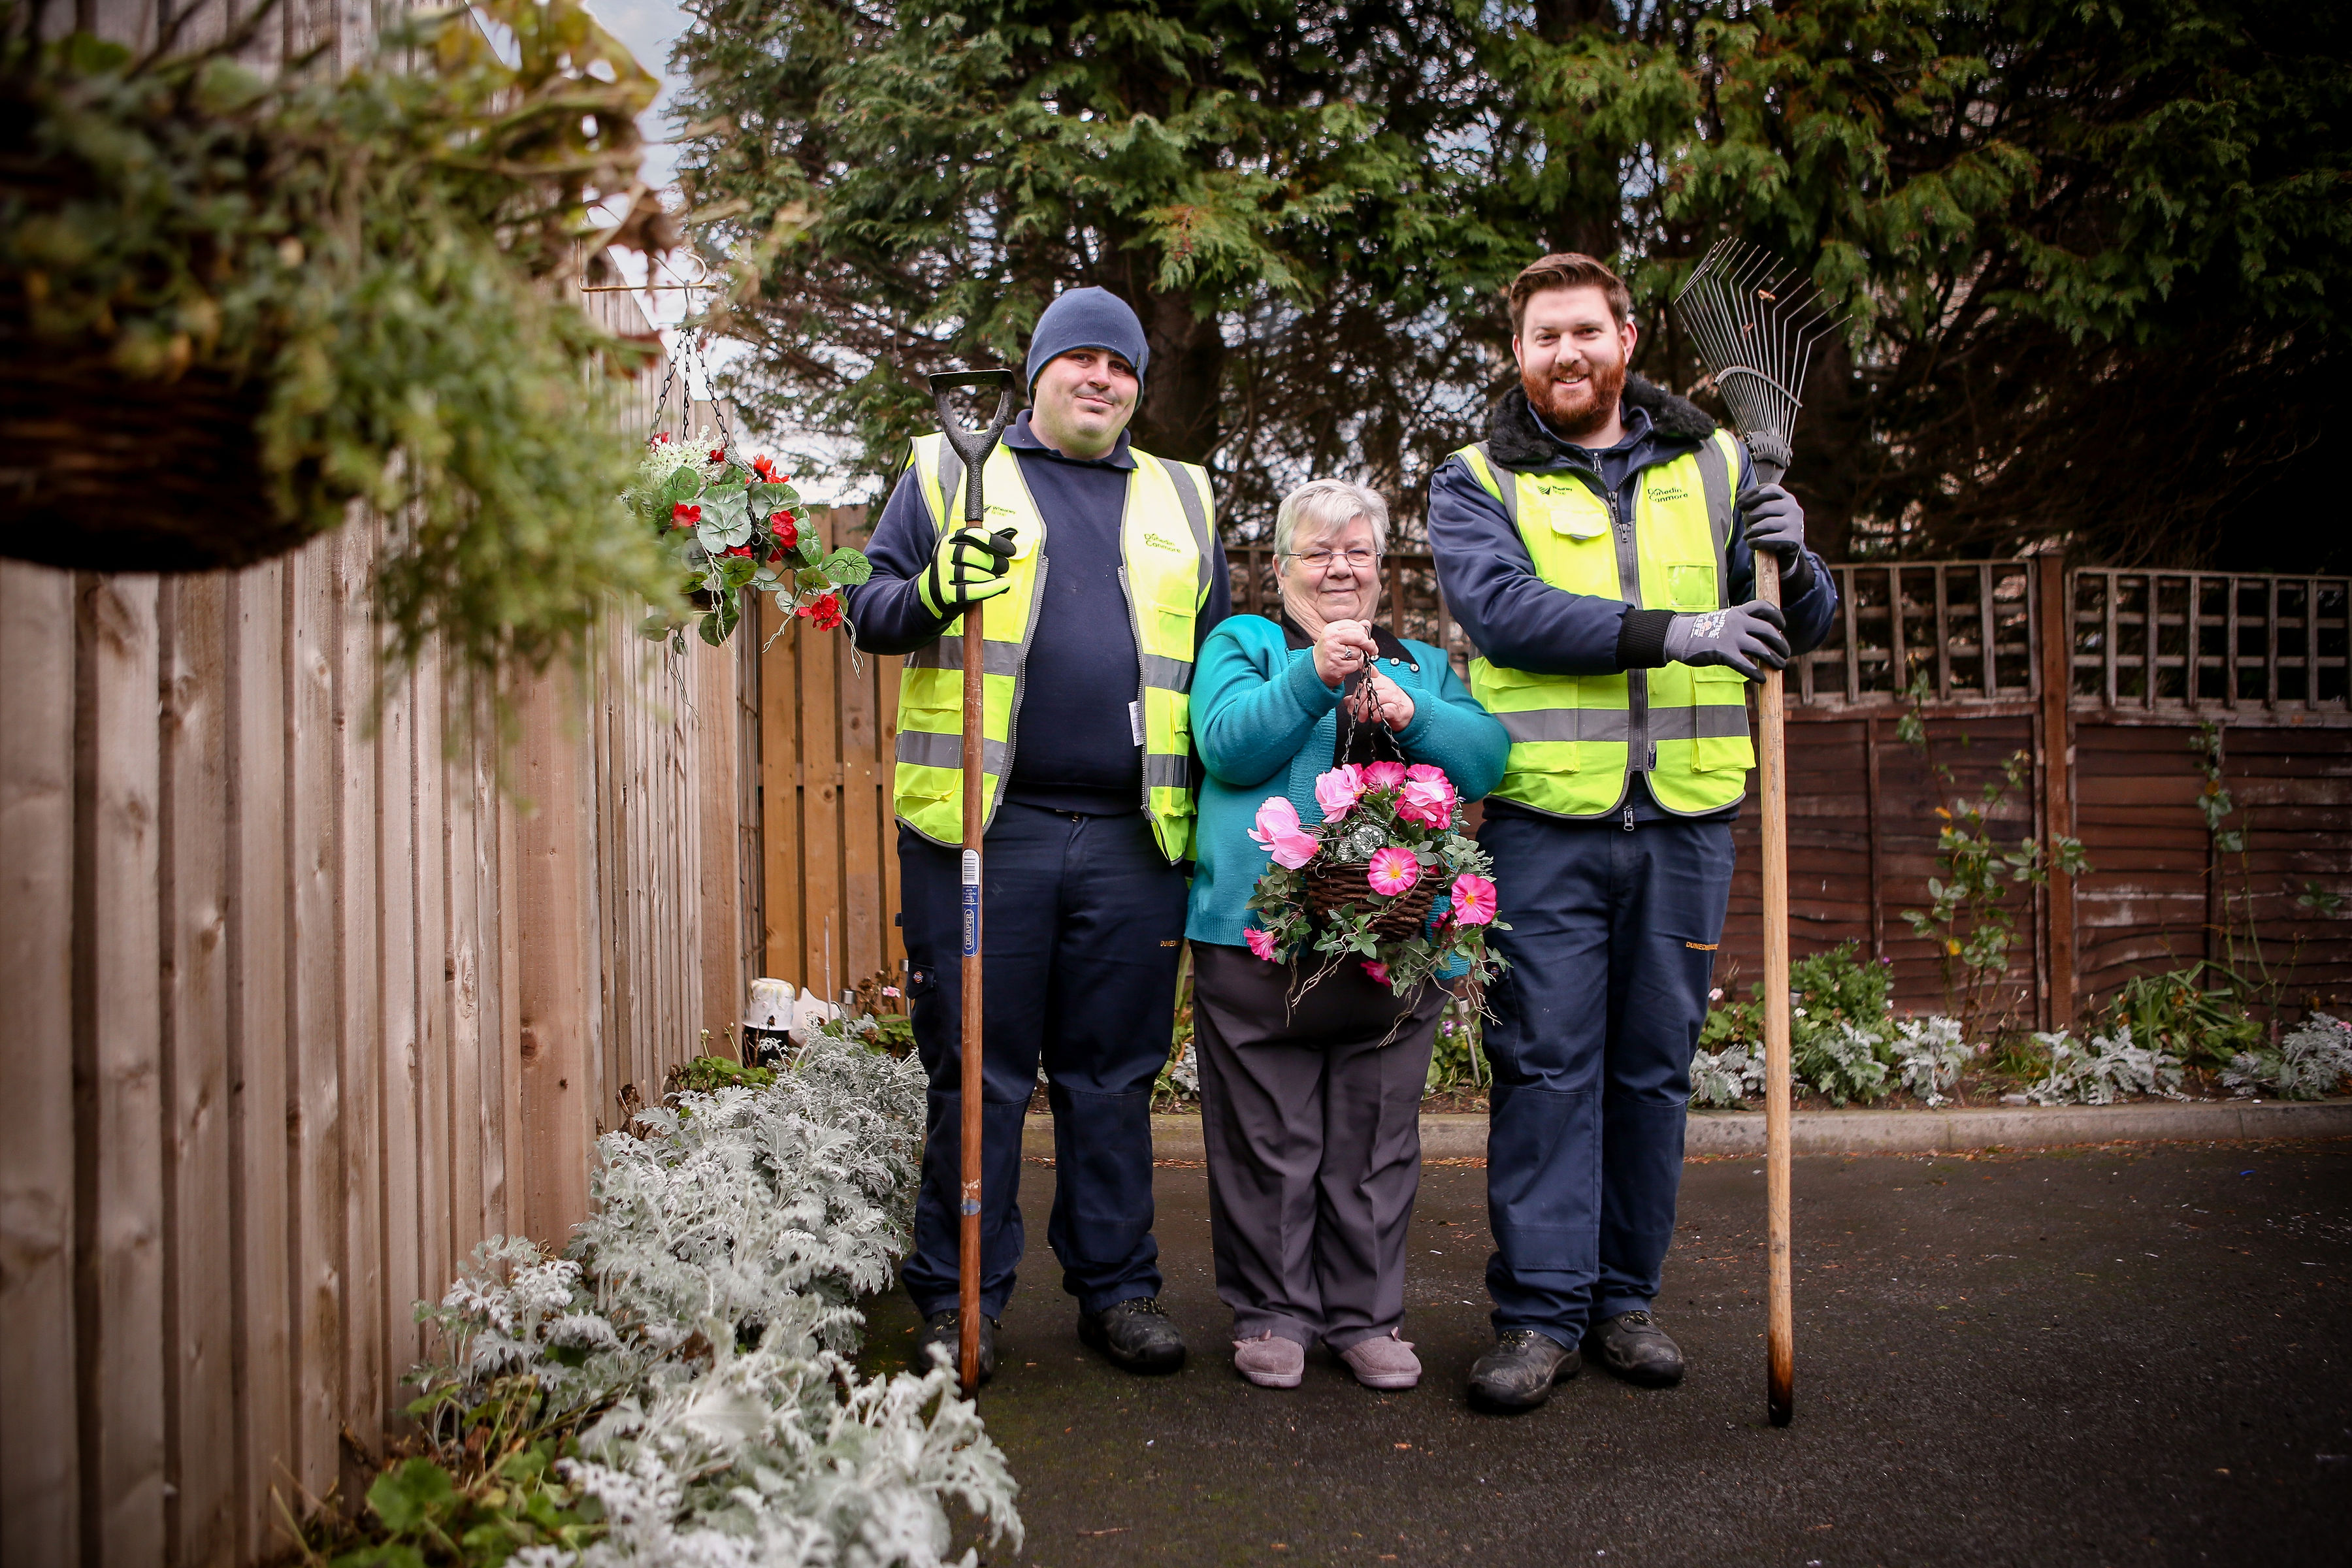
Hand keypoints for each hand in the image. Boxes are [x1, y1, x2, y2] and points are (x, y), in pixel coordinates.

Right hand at [918, 526, 1017, 617]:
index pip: (972, 535)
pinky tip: (1002, 586)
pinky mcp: (947, 593)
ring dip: (992, 577)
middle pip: (972, 554)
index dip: (994, 542)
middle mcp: (945, 554)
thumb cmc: (957, 570)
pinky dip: (991, 588)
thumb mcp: (965, 552)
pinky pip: (972, 591)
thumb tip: (1013, 534)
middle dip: (994, 561)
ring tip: (999, 578)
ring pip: (973, 573)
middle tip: (1003, 567)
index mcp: (951, 541)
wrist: (934, 593)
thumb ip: (986, 544)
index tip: (1010, 550)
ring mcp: (944, 574)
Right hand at [1313, 618, 1379, 688]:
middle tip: (1373, 650)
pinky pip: (1354, 665)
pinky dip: (1354, 667)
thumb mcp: (1338, 637)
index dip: (1365, 633)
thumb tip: (1367, 623)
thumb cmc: (1330, 652)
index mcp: (1332, 628)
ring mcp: (1332, 652)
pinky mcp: (1335, 666)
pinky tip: (1346, 666)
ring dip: (1358, 658)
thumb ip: (1353, 630)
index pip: (1356, 626)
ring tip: (1348, 659)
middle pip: (1359, 637)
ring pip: (1358, 652)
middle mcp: (1330, 639)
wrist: (1315, 668)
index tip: (1369, 640)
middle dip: (1369, 644)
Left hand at [1356, 668, 1414, 730]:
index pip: (1366, 678)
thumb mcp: (1373, 698)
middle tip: (1354, 712)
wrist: (1408, 712)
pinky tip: (1374, 718)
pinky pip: (1385, 709)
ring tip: (1362, 718)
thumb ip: (1360, 698)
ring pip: (1375, 698)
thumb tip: (1346, 700)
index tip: (1351, 702)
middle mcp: (1386, 685)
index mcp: (1380, 680)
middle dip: (1358, 702)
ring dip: (1365, 710)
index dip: (1356, 689)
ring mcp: (1393, 695)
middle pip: (1367, 689)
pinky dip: (1377, 715)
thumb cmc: (1390, 703)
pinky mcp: (1397, 707)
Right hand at [1662, 600, 1789, 680]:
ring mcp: (1731, 637)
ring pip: (1762, 648)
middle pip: (1769, 631)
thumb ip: (1738, 624)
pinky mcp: (1724, 652)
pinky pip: (1747, 665)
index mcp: (1737, 612)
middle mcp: (1737, 622)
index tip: (1783, 626)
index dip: (1777, 616)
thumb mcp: (1721, 619)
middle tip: (1786, 653)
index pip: (1764, 608)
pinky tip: (1762, 679)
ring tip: (1780, 666)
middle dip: (1781, 643)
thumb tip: (1756, 638)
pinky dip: (1757, 673)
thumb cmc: (1699, 630)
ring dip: (1775, 659)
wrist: (1678, 635)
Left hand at [1743, 484, 1812, 588]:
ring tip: (1747, 537)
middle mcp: (1794, 508)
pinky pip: (1771, 539)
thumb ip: (1750, 503)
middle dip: (1749, 518)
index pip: (1768, 489)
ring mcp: (1796, 524)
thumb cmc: (1768, 530)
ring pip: (1766, 523)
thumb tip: (1739, 492)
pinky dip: (1757, 542)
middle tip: (1746, 526)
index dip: (1752, 495)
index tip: (1739, 505)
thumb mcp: (1759, 515)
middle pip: (1764, 507)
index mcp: (1786, 498)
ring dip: (1751, 531)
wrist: (1781, 555)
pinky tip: (1751, 543)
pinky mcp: (1795, 540)